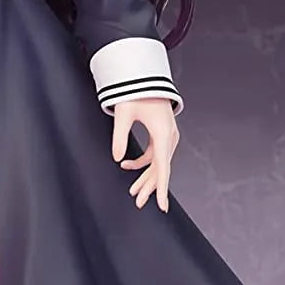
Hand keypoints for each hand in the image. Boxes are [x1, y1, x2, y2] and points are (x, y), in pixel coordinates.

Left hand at [111, 97, 178, 212]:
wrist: (145, 78)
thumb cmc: (136, 92)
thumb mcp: (123, 113)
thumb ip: (119, 136)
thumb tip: (116, 157)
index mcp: (162, 133)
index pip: (162, 167)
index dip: (160, 188)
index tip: (161, 205)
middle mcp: (169, 136)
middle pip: (161, 168)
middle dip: (149, 187)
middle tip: (138, 202)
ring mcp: (167, 136)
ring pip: (158, 163)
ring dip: (145, 177)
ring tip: (134, 192)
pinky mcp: (161, 134)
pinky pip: (154, 155)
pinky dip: (142, 163)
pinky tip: (126, 166)